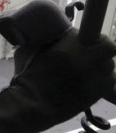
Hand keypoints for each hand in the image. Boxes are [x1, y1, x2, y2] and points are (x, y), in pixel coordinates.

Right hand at [0, 28, 115, 132]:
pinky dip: (101, 83)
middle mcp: (90, 67)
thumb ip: (47, 40)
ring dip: (100, 67)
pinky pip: (107, 86)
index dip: (98, 39)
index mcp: (75, 51)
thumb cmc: (26, 74)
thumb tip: (58, 28)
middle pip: (109, 52)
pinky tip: (92, 81)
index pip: (105, 42)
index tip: (90, 39)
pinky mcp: (92, 98)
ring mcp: (94, 85)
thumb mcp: (33, 49)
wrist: (26, 104)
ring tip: (84, 68)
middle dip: (99, 51)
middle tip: (85, 52)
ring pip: (109, 70)